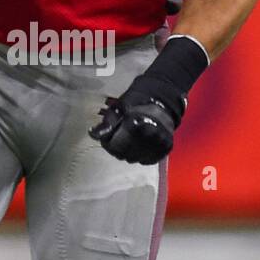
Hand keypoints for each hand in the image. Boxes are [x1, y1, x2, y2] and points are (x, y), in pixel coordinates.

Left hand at [89, 41, 207, 164]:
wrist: (162, 98)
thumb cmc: (137, 101)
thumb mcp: (118, 109)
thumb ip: (107, 124)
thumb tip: (93, 134)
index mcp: (136, 125)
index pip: (114, 147)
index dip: (108, 144)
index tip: (108, 137)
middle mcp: (150, 136)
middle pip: (124, 155)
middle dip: (118, 149)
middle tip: (118, 138)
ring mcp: (159, 143)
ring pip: (135, 159)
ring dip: (129, 153)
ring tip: (129, 140)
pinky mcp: (166, 148)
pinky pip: (148, 160)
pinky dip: (141, 156)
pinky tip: (140, 145)